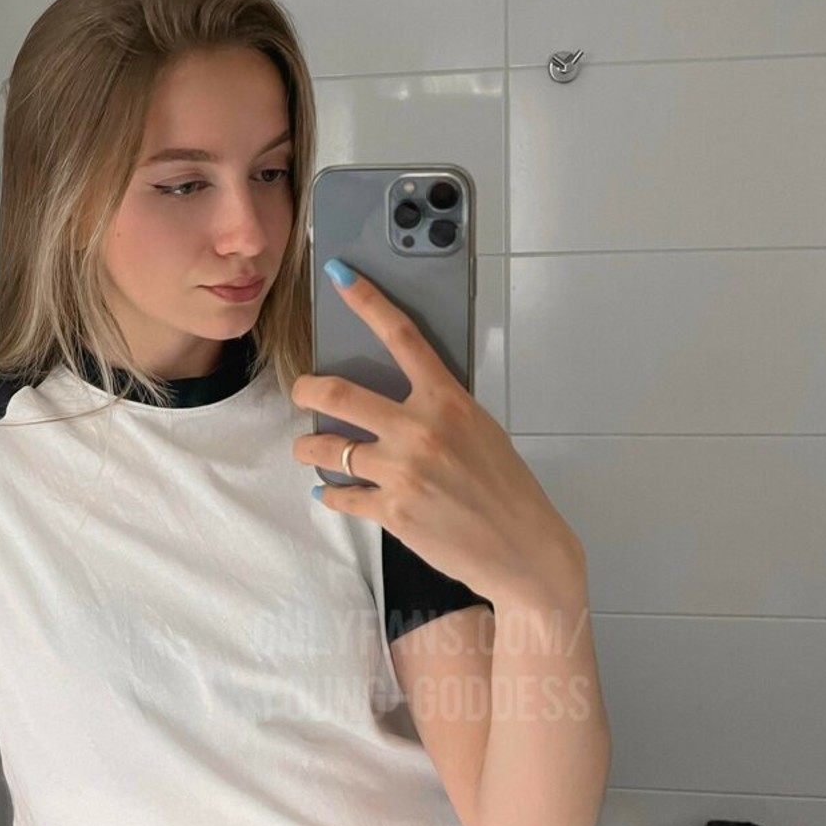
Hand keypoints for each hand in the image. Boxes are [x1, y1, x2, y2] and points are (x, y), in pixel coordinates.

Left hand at [290, 260, 586, 608]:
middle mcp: (421, 430)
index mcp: (447, 400)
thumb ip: (438, 408)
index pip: (401, 336)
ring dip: (308, 448)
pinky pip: (341, 496)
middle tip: (301, 392)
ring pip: (328, 449)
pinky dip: (331, 495)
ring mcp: (403, 471)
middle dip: (307, 390)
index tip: (340, 276)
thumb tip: (398, 397)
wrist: (524, 548)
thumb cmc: (507, 488)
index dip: (366, 301)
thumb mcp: (480, 430)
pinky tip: (331, 493)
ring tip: (308, 449)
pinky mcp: (393, 511)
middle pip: (338, 394)